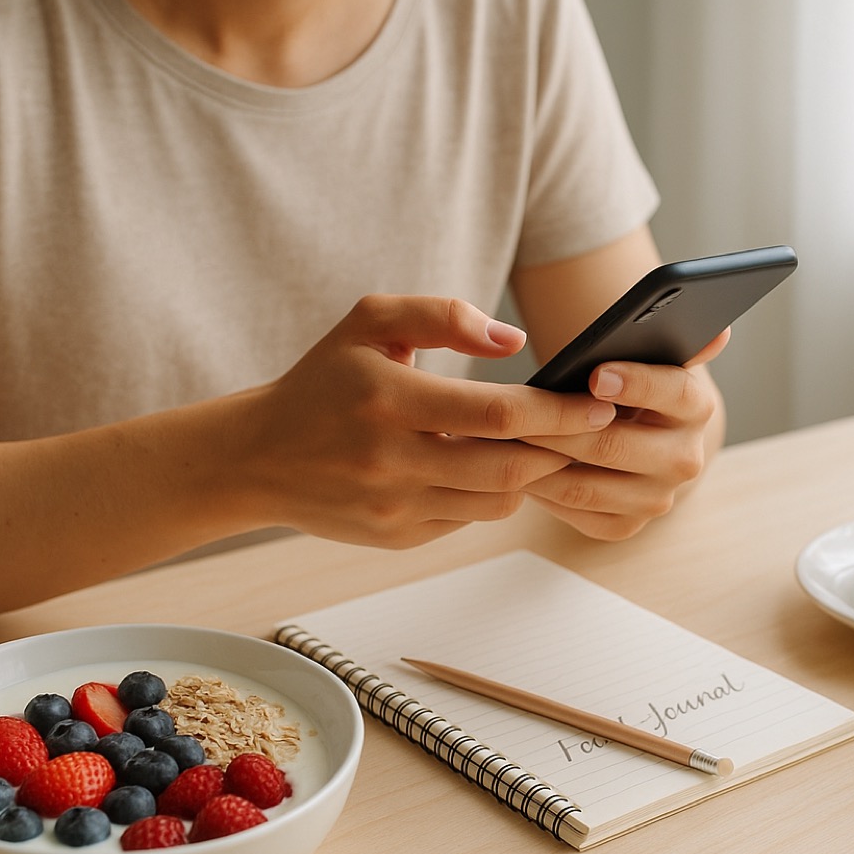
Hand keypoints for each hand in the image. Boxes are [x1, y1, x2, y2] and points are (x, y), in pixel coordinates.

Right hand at [236, 294, 618, 547]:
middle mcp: (390, 460)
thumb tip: (513, 342)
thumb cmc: (323, 381)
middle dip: (562, 450)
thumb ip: (444, 315)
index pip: (497, 414)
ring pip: (496, 502)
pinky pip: (468, 520)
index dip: (557, 412)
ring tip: (546, 446)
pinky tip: (492, 469)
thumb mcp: (369, 322)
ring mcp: (393, 507)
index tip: (596, 404)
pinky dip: (490, 495)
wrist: (257, 458)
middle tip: (592, 431)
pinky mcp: (397, 537)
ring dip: (530, 476)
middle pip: (508, 468)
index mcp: (388, 398)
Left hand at [518, 332, 727, 539]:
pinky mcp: (626, 525)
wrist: (633, 431)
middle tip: (515, 413)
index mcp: (696, 408)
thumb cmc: (629, 381)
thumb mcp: (648, 355)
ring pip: (586, 484)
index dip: (636, 383)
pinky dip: (541, 491)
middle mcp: (685, 460)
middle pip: (615, 445)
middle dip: (561, 426)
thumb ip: (675, 340)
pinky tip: (513, 468)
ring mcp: (657, 499)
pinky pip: (575, 511)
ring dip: (539, 461)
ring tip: (502, 440)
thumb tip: (720, 333)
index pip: (675, 393)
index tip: (596, 374)